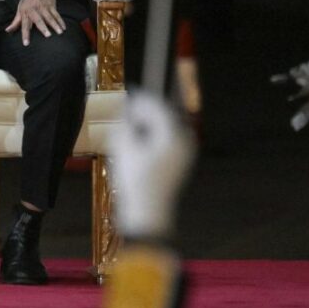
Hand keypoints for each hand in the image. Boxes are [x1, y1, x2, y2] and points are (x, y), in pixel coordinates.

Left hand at [4, 0, 67, 45]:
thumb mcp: (20, 8)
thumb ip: (15, 21)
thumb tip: (8, 31)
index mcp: (25, 12)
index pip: (24, 25)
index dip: (25, 34)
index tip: (26, 43)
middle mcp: (34, 9)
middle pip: (39, 20)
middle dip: (43, 28)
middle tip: (47, 36)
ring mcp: (44, 7)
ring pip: (50, 17)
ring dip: (55, 25)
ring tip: (60, 32)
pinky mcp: (51, 5)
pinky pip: (57, 14)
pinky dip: (60, 21)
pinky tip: (63, 27)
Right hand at [108, 93, 194, 239]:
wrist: (148, 214)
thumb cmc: (136, 181)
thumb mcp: (124, 149)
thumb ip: (125, 124)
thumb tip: (126, 110)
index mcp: (173, 136)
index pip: (159, 108)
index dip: (143, 99)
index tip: (129, 93)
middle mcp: (183, 142)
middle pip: (165, 117)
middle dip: (147, 111)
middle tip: (128, 108)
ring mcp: (184, 155)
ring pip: (166, 130)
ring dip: (149, 125)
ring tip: (130, 125)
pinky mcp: (179, 165)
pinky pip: (167, 142)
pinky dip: (153, 137)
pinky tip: (138, 143)